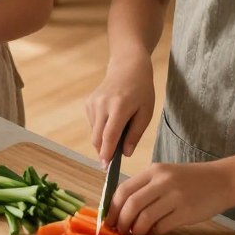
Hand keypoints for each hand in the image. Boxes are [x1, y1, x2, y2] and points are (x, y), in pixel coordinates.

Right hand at [85, 52, 154, 166]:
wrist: (127, 67)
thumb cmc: (141, 90)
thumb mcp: (146, 112)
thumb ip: (135, 134)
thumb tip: (126, 154)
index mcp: (119, 107)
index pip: (109, 136)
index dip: (107, 154)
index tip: (105, 167)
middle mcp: (102, 104)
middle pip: (97, 138)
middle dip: (103, 151)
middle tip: (113, 159)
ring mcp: (93, 103)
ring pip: (94, 132)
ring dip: (104, 139)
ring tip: (120, 128)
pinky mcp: (88, 102)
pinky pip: (93, 124)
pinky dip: (101, 128)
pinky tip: (112, 118)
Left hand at [107, 160, 230, 234]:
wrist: (221, 181)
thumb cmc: (190, 181)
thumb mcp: (166, 176)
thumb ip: (146, 189)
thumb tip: (122, 211)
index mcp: (154, 170)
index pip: (123, 189)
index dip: (112, 208)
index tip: (107, 221)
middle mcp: (162, 181)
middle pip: (131, 204)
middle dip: (121, 222)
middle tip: (119, 232)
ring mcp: (175, 196)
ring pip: (144, 217)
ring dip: (136, 230)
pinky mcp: (186, 211)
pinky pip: (161, 226)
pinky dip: (153, 233)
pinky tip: (152, 234)